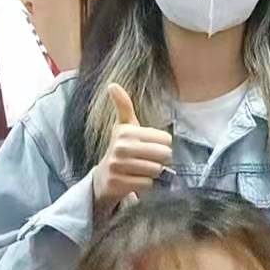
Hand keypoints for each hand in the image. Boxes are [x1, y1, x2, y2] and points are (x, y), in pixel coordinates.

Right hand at [91, 84, 172, 216]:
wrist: (104, 178)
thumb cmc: (122, 150)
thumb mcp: (124, 127)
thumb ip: (123, 106)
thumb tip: (112, 85)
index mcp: (126, 132)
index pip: (166, 139)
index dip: (163, 145)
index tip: (150, 147)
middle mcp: (121, 147)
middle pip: (164, 155)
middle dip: (161, 160)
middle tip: (149, 161)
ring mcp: (118, 165)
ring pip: (156, 170)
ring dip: (154, 173)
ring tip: (142, 170)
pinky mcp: (118, 182)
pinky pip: (147, 184)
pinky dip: (146, 185)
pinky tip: (136, 180)